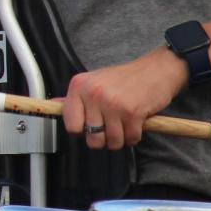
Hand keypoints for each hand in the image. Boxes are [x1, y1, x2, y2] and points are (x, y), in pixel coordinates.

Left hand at [63, 48, 189, 150]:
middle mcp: (93, 94)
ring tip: (124, 124)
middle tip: (111, 126)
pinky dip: (134, 136)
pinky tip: (136, 123)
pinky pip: (130, 139)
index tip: (90, 126)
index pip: (70, 125)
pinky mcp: (132, 112)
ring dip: (120, 139)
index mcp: (79, 86)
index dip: (82, 131)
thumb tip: (53, 106)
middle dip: (103, 139)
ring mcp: (113, 104)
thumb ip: (75, 98)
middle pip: (92, 138)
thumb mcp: (94, 81)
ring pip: (112, 142)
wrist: (157, 69)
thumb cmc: (125, 78)